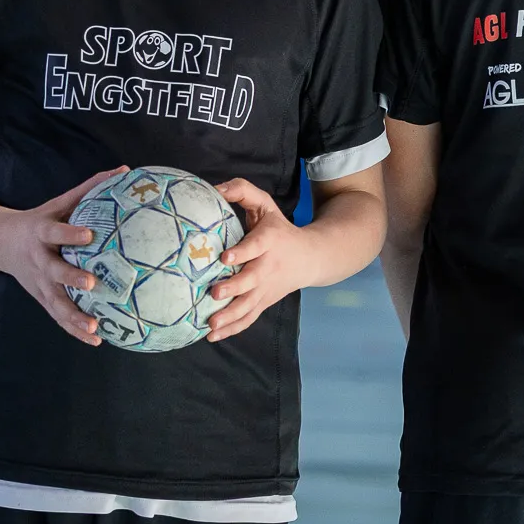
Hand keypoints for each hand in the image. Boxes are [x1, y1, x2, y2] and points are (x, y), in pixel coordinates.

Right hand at [5, 166, 126, 345]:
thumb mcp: (59, 203)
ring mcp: (39, 283)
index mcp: (41, 234)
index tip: (87, 235)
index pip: (54, 233)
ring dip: (74, 316)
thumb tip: (124, 170)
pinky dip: (74, 329)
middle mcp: (38, 261)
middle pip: (53, 272)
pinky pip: (58, 316)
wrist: (1, 243)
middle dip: (70, 279)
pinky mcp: (42, 298)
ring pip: (55, 302)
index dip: (69, 234)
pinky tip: (95, 339)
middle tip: (91, 283)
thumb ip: (89, 188)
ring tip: (95, 328)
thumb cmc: (40, 220)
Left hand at [207, 178, 318, 341]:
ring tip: (211, 324)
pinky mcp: (264, 301)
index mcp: (269, 241)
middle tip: (215, 293)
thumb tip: (214, 188)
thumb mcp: (266, 205)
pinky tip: (213, 335)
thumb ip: (242, 191)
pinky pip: (249, 317)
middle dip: (234, 288)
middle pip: (252, 280)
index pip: (256, 246)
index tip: (225, 257)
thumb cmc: (279, 228)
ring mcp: (267, 288)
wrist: (312, 257)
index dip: (242, 252)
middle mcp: (269, 267)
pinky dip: (233, 329)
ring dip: (230, 316)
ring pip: (249, 304)